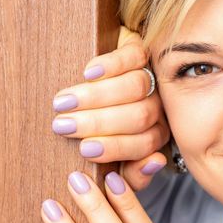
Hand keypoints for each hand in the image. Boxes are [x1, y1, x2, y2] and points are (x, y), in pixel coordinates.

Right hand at [52, 26, 170, 191]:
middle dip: (98, 123)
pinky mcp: (140, 49)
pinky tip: (87, 73)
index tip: (84, 150)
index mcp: (154, 135)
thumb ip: (131, 173)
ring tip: (64, 103)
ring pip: (135, 87)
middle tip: (64, 125)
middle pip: (138, 115)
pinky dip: (110, 65)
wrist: (96, 87)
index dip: (114, 147)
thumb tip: (155, 162)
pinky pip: (133, 56)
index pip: (144, 144)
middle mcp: (158, 107)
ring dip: (95, 97)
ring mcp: (151, 76)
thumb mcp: (114, 157)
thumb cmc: (103, 130)